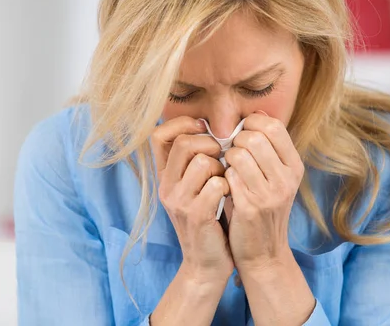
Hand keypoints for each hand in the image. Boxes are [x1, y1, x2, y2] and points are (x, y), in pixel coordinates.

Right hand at [151, 116, 233, 284]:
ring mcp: (179, 201)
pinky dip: (229, 186)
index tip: (203, 130)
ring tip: (225, 182)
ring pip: (204, 162)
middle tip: (221, 160)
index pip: (159, 134)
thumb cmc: (209, 218)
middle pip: (184, 143)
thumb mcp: (195, 186)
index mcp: (165, 175)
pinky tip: (230, 197)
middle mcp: (166, 186)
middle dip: (210, 145)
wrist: (206, 263)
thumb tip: (207, 124)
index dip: (182, 124)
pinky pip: (217, 184)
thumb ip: (195, 159)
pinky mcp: (195, 215)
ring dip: (222, 168)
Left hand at [224, 112, 303, 273]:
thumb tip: (256, 115)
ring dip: (226, 158)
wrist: (264, 253)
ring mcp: (270, 194)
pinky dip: (222, 176)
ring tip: (228, 169)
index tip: (242, 135)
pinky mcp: (251, 207)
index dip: (251, 124)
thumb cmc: (263, 208)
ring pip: (238, 154)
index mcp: (294, 166)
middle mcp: (286, 178)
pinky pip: (229, 176)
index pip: (273, 126)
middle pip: (254, 137)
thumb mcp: (276, 177)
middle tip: (231, 154)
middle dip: (235, 141)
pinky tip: (224, 185)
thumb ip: (268, 149)